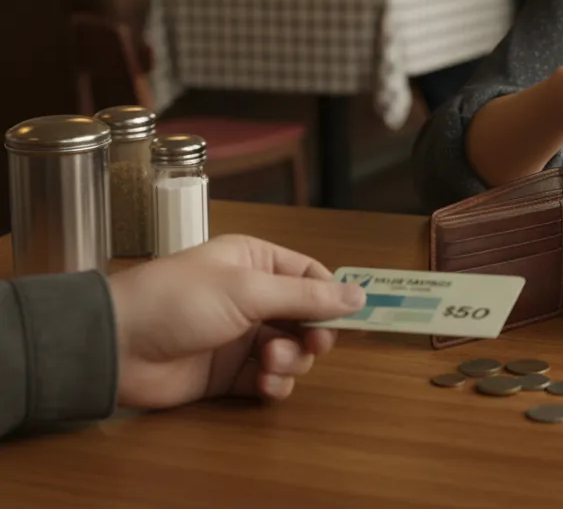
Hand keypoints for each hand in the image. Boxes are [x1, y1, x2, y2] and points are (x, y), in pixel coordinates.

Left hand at [108, 234, 365, 409]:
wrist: (117, 347)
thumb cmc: (182, 300)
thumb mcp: (248, 290)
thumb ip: (306, 297)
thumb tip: (361, 295)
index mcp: (257, 261)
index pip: (310, 275)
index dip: (329, 297)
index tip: (342, 318)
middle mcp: (254, 297)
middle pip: (306, 317)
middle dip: (311, 334)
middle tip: (310, 346)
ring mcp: (242, 337)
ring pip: (291, 351)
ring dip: (291, 360)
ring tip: (270, 364)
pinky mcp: (230, 374)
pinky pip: (270, 379)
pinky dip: (275, 384)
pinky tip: (265, 384)